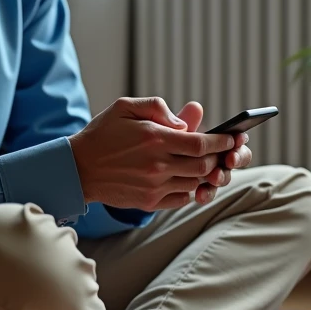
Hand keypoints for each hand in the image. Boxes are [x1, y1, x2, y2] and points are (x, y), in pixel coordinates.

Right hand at [68, 97, 236, 210]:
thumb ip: (158, 107)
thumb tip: (186, 123)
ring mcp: (154, 186)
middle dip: (218, 157)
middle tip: (223, 151)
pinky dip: (191, 188)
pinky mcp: (149, 202)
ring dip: (207, 174)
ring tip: (209, 164)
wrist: (78, 168)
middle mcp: (157, 165)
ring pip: (196, 183)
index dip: (222, 141)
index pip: (201, 143)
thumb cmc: (103, 133)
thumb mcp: (125, 107)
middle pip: (204, 165)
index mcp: (154, 139)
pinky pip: (182, 197)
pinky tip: (187, 177)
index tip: (232, 137)